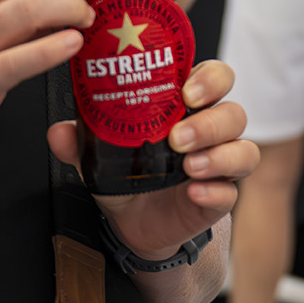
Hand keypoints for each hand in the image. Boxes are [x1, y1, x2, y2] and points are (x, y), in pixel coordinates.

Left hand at [48, 59, 257, 257]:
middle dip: (212, 121)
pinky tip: (195, 192)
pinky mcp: (218, 199)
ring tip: (189, 166)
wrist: (129, 224)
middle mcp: (211, 132)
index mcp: (188, 107)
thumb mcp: (99, 155)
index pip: (215, 78)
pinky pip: (231, 193)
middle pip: (234, 112)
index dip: (209, 80)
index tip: (187, 91)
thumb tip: (59, 131)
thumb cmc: (125, 174)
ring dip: (219, 155)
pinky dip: (216, 191)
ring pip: (244, 151)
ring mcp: (219, 165)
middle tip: (179, 136)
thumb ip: (82, 141)